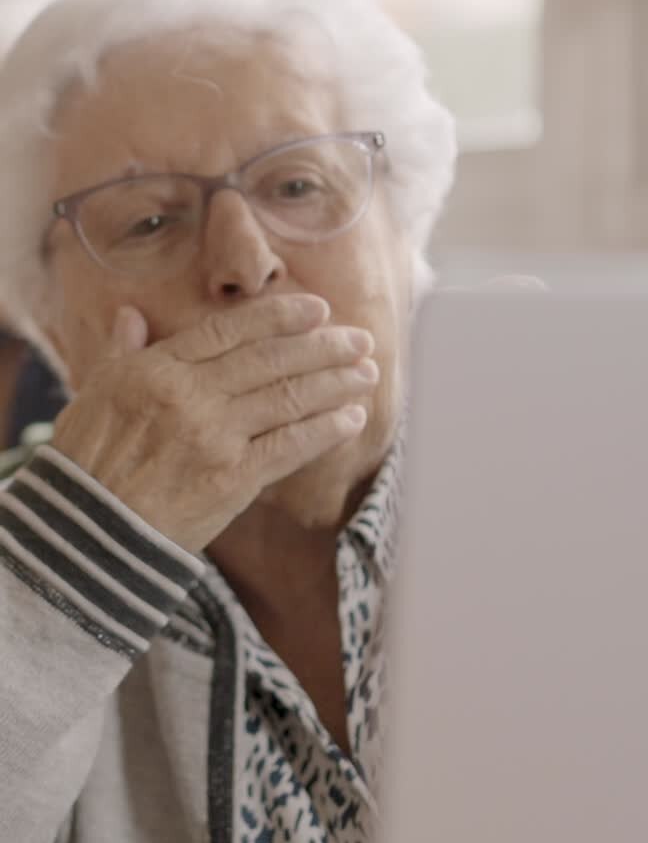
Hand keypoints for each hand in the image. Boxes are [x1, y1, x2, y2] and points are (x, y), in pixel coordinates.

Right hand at [51, 296, 377, 551]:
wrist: (85, 534)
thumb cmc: (85, 464)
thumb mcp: (93, 395)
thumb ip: (123, 352)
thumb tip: (131, 315)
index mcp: (158, 369)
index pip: (231, 330)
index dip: (280, 316)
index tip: (318, 308)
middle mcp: (190, 395)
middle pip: (271, 360)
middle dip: (323, 346)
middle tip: (361, 339)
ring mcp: (215, 437)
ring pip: (288, 398)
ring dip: (335, 383)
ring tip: (367, 374)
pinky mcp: (232, 479)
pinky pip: (290, 446)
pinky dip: (326, 430)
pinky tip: (352, 418)